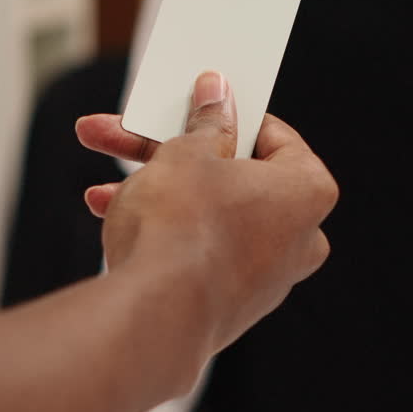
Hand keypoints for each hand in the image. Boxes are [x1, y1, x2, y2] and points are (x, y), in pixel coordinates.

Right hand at [75, 72, 337, 354]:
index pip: (273, 136)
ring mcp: (263, 277)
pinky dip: (162, 229)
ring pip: (207, 213)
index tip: (195, 103)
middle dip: (172, 152)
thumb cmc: (182, 228)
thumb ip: (206, 123)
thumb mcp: (187, 153)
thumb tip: (217, 96)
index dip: (227, 114)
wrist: (153, 315)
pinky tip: (111, 211)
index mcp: (307, 191)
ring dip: (154, 189)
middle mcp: (297, 238)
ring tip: (105, 178)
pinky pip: (196, 250)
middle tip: (135, 130)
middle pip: (231, 176)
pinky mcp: (228, 304)